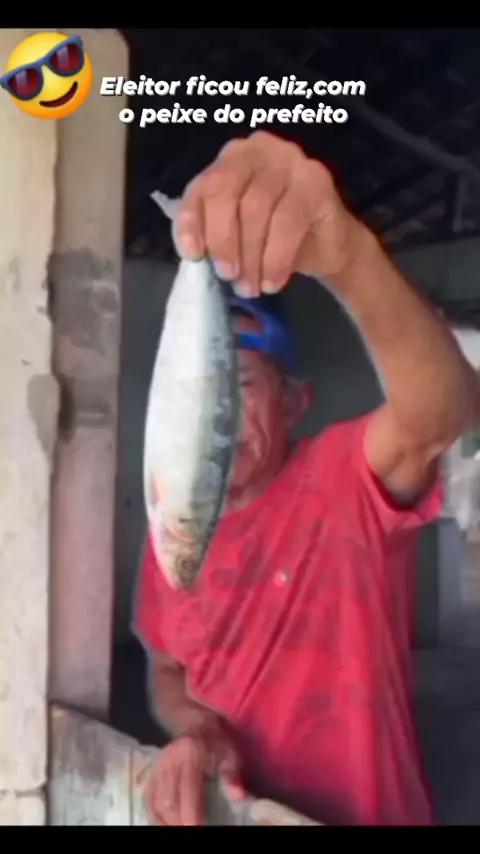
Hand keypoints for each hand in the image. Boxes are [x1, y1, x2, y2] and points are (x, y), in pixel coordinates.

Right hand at [146, 722, 244, 825]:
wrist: (198, 725)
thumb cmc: (217, 743)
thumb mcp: (231, 754)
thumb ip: (232, 775)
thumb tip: (238, 795)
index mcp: (191, 753)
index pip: (188, 789)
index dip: (191, 814)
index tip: (198, 829)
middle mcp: (170, 760)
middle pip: (168, 800)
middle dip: (178, 822)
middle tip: (191, 831)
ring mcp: (158, 766)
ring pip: (156, 802)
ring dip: (167, 821)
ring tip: (180, 828)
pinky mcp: (152, 772)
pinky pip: (149, 799)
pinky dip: (156, 816)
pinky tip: (166, 823)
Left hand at [177, 130, 366, 297]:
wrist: (328, 246)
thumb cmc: (275, 238)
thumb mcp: (237, 235)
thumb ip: (215, 233)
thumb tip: (196, 256)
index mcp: (231, 160)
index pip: (202, 187)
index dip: (192, 222)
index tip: (194, 256)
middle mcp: (258, 149)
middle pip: (225, 191)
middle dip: (223, 240)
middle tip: (228, 276)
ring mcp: (289, 161)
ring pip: (256, 207)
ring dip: (251, 255)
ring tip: (251, 286)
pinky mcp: (316, 182)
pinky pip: (288, 222)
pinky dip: (276, 257)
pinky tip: (272, 281)